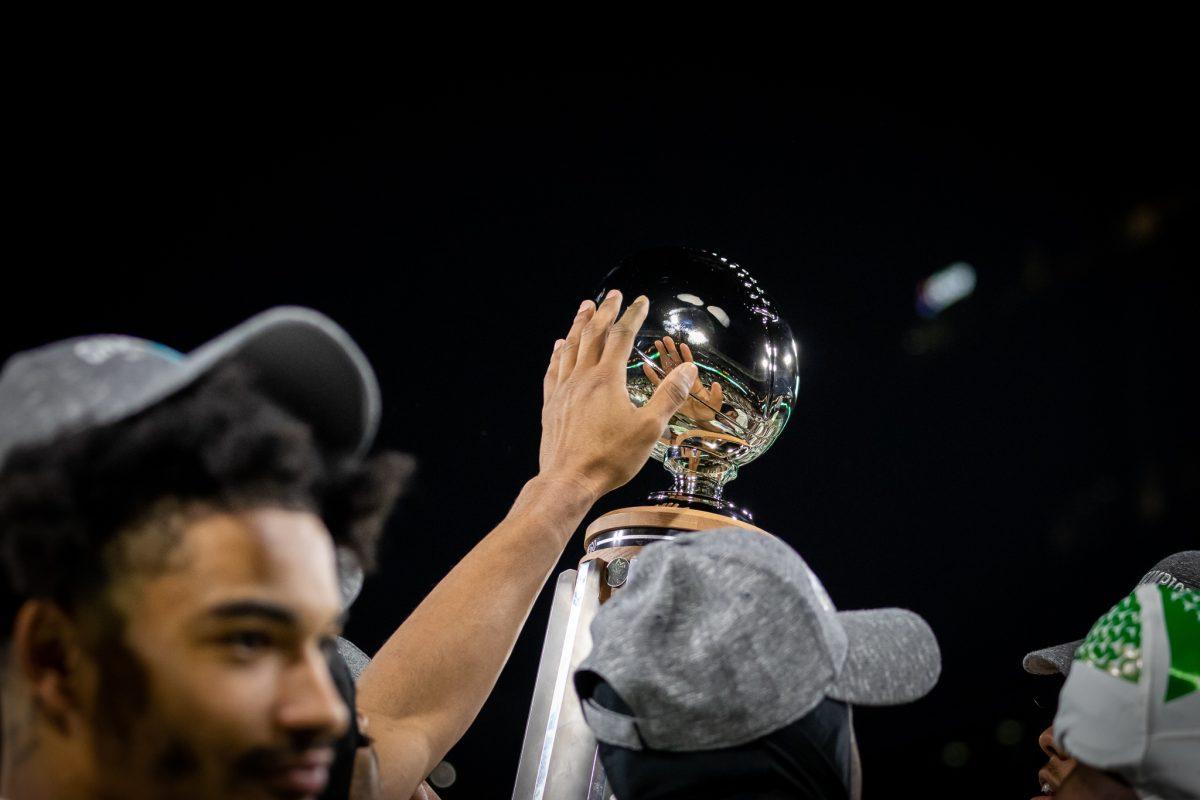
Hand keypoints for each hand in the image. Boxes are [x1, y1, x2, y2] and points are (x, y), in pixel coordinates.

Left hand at [539, 291, 696, 502]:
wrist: (569, 480)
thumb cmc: (610, 458)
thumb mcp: (649, 429)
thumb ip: (670, 396)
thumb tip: (689, 369)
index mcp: (607, 379)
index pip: (621, 336)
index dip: (632, 315)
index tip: (641, 300)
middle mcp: (582, 378)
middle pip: (593, 334)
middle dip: (605, 311)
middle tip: (612, 295)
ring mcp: (563, 390)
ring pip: (570, 347)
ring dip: (579, 325)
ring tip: (584, 308)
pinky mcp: (551, 405)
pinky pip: (554, 369)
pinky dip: (559, 352)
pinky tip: (560, 346)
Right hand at [642, 336, 723, 422]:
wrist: (697, 423)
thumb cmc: (707, 413)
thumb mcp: (714, 405)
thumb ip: (716, 395)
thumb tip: (716, 384)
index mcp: (693, 382)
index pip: (689, 365)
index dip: (686, 355)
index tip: (681, 345)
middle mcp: (682, 382)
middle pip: (676, 363)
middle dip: (671, 351)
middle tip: (665, 339)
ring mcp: (673, 387)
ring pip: (666, 369)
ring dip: (662, 357)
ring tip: (657, 345)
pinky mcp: (665, 396)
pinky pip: (657, 383)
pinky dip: (651, 375)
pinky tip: (646, 366)